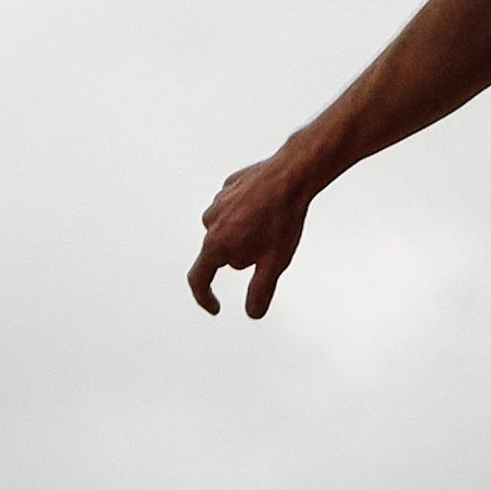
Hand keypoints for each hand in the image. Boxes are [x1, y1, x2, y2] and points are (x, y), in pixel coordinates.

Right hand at [190, 155, 312, 315]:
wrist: (291, 175)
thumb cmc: (282, 220)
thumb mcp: (274, 263)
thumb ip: (260, 291)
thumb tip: (253, 313)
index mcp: (215, 245)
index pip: (199, 279)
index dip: (205, 297)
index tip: (216, 307)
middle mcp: (209, 223)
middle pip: (222, 254)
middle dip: (243, 256)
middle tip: (271, 246)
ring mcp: (217, 203)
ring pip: (228, 230)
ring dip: (245, 234)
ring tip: (271, 223)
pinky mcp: (227, 188)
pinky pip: (235, 209)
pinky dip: (247, 214)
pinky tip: (267, 208)